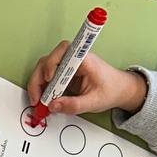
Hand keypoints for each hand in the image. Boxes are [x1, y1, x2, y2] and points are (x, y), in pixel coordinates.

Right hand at [27, 44, 146, 117]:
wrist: (119, 90)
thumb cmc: (111, 90)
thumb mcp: (94, 101)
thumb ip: (74, 105)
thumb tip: (53, 106)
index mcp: (84, 59)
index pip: (63, 50)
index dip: (52, 62)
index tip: (49, 78)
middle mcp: (73, 60)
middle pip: (47, 61)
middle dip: (38, 79)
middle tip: (37, 98)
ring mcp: (67, 67)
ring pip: (44, 69)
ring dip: (38, 85)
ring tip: (39, 102)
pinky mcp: (64, 75)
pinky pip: (48, 78)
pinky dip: (43, 89)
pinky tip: (44, 101)